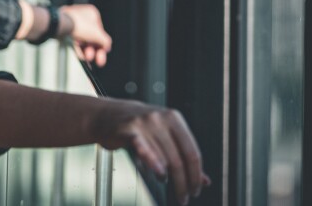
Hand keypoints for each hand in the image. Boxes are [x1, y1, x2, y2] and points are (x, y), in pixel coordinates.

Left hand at [59, 4, 111, 66]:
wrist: (60, 25)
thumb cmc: (78, 24)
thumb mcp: (98, 34)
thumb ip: (106, 41)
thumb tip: (107, 46)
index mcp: (92, 14)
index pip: (100, 31)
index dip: (103, 43)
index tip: (104, 52)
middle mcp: (82, 17)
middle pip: (92, 37)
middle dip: (95, 50)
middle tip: (98, 60)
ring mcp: (73, 24)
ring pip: (83, 41)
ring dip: (87, 52)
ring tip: (87, 59)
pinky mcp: (65, 31)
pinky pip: (74, 42)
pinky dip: (78, 50)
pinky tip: (81, 57)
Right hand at [93, 100, 210, 203]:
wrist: (107, 115)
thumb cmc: (138, 126)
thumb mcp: (164, 134)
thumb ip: (183, 155)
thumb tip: (204, 180)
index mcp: (174, 119)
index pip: (192, 152)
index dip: (196, 175)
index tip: (196, 189)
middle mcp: (161, 119)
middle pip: (178, 159)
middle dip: (183, 183)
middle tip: (183, 197)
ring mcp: (144, 124)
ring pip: (162, 158)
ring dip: (167, 177)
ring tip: (166, 182)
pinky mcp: (128, 131)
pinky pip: (142, 149)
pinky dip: (153, 162)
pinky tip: (159, 174)